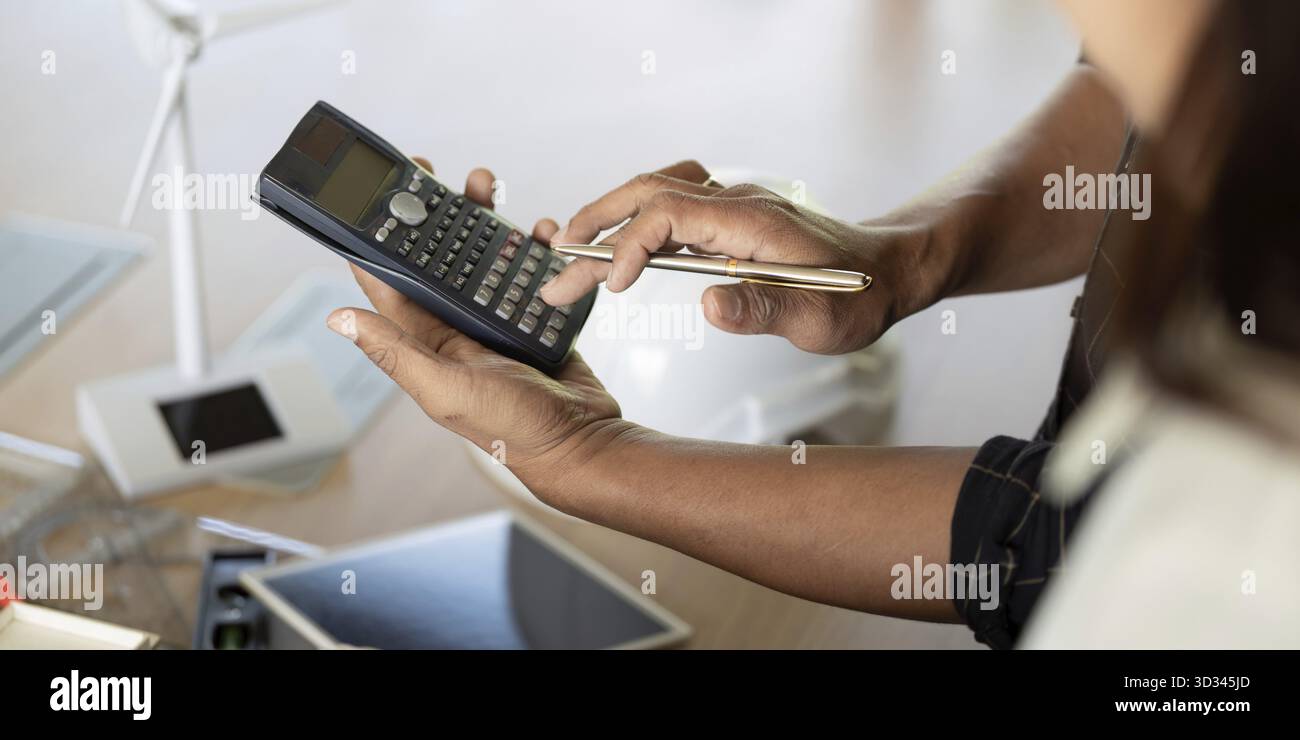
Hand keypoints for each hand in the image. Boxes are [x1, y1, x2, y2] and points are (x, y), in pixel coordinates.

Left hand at [326, 158, 623, 496]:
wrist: (581, 441)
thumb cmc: (512, 429)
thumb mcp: (446, 389)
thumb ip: (396, 352)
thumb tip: (337, 318)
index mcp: (427, 341)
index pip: (391, 281)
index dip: (379, 237)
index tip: (377, 196)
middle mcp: (457, 326)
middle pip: (440, 256)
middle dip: (438, 214)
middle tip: (440, 176)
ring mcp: (496, 319)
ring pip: (484, 254)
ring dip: (485, 219)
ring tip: (488, 186)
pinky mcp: (534, 315)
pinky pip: (530, 269)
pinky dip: (535, 246)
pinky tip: (541, 232)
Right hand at [540, 161, 925, 353]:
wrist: (891, 270)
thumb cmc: (858, 296)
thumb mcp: (821, 318)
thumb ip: (766, 309)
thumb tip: (707, 303)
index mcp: (751, 221)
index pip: (669, 212)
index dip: (630, 244)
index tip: (609, 286)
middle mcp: (736, 202)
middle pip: (649, 191)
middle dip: (595, 222)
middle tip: (554, 262)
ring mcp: (732, 206)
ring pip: (655, 191)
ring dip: (609, 215)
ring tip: (571, 249)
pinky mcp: (731, 218)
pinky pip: (671, 203)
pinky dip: (635, 219)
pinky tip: (623, 246)